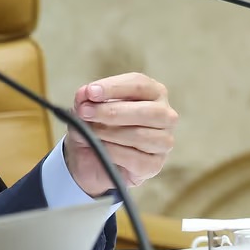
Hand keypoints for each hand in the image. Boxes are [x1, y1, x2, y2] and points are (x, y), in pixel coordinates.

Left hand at [63, 73, 177, 195]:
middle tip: (84, 112)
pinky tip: (98, 148)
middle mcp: (165, 115)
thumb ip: (86, 99)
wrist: (90, 158)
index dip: (114, 87)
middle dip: (111, 111)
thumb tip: (85, 94)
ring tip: (87, 132)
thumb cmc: (96, 126)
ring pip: (140, 136)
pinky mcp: (154, 164)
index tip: (90, 92)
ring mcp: (163, 141)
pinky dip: (111, 152)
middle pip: (146, 111)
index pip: (139, 84)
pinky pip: (135, 158)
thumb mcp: (86, 109)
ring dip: (108, 133)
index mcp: (153, 93)